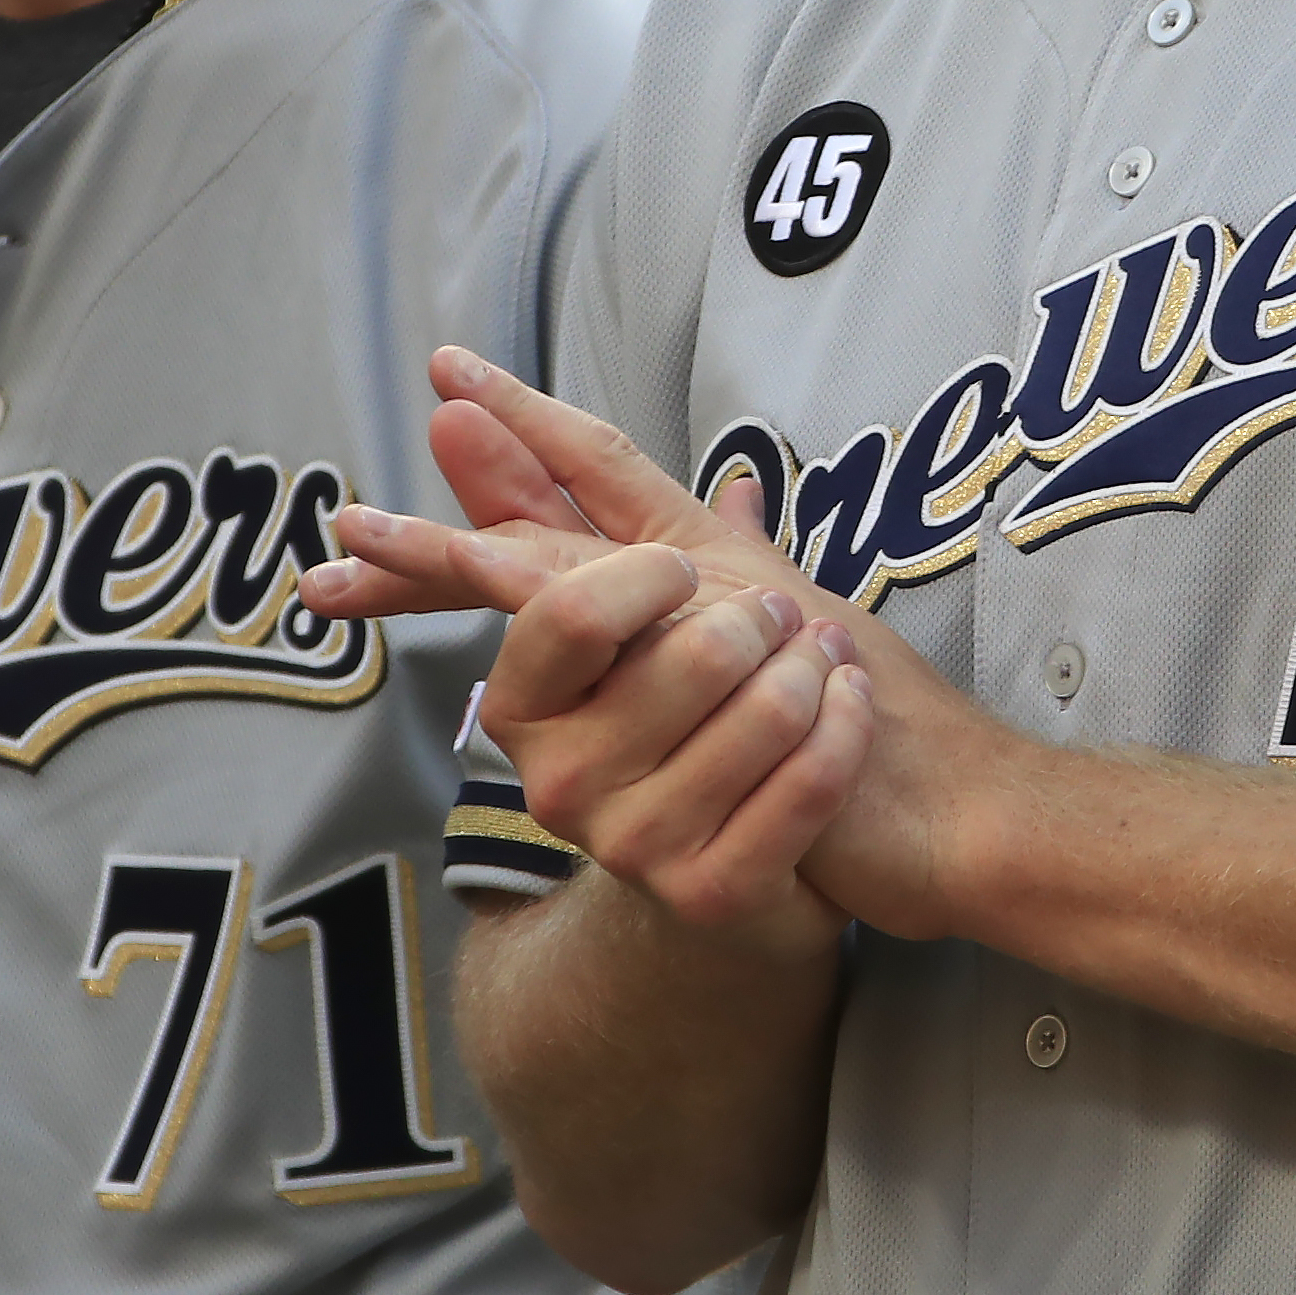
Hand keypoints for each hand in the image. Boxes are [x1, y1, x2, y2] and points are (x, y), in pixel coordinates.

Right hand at [308, 355, 871, 947]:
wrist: (757, 835)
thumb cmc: (693, 692)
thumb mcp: (622, 588)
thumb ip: (532, 498)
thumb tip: (446, 401)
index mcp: (525, 701)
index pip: (569, 610)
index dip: (650, 577)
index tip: (679, 573)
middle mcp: (559, 785)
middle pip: (690, 650)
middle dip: (759, 618)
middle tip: (774, 622)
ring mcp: (633, 847)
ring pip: (764, 710)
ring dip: (818, 669)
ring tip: (820, 663)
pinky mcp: (712, 893)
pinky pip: (810, 782)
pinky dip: (847, 727)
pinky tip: (849, 707)